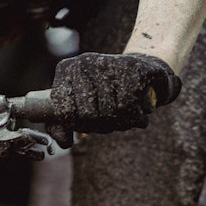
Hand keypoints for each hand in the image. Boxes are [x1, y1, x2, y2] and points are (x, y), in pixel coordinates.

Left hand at [47, 52, 181, 143]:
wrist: (142, 69)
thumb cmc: (106, 92)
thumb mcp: (81, 104)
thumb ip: (64, 123)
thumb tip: (64, 143)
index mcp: (67, 69)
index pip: (62, 110)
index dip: (75, 126)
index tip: (86, 126)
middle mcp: (84, 62)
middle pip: (87, 115)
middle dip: (100, 126)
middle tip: (109, 122)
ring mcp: (107, 62)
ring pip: (110, 112)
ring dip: (121, 124)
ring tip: (125, 116)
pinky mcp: (132, 67)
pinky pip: (129, 106)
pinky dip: (136, 118)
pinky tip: (138, 113)